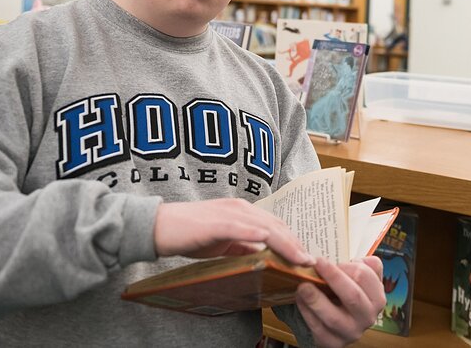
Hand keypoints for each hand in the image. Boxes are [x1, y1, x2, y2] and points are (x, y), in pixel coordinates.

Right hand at [153, 199, 313, 264]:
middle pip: (277, 226)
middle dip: (296, 244)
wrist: (159, 227)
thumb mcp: (223, 242)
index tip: (306, 257)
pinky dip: (257, 234)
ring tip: (301, 258)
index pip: (276, 226)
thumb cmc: (189, 234)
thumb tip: (264, 256)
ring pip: (265, 227)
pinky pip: (241, 228)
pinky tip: (270, 243)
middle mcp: (240, 208)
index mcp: (243, 211)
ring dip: (286, 243)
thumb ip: (243, 246)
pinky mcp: (216, 223)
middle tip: (311, 262)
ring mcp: (229, 214)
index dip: (293, 241)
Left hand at [295, 256, 384, 347]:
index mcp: (377, 298)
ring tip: (303, 286)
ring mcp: (351, 332)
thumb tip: (358, 260)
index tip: (329, 258)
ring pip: (333, 317)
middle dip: (333, 278)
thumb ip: (365, 266)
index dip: (346, 265)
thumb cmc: (349, 294)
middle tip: (316, 265)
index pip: (364, 278)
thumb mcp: (362, 279)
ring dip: (316, 299)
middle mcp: (367, 317)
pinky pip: (318, 328)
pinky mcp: (333, 343)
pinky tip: (300, 300)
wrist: (341, 322)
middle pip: (352, 296)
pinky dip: (307, 313)